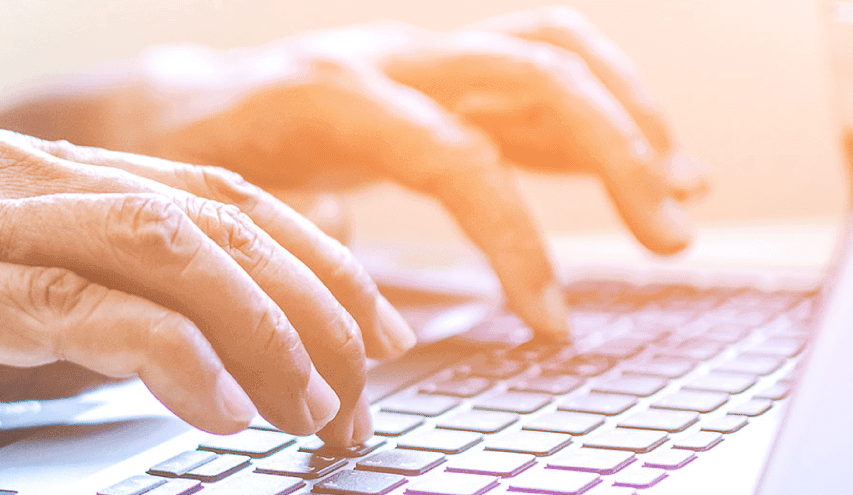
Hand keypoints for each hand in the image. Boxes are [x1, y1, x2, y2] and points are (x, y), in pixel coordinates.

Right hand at [0, 128, 409, 484]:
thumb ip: (64, 322)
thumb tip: (178, 359)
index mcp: (23, 174)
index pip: (208, 201)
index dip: (312, 260)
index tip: (376, 329)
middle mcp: (2, 176)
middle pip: (211, 217)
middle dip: (315, 301)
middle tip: (370, 383)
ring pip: (162, 251)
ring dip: (264, 332)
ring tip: (317, 408)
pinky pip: (72, 310)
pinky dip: (169, 357)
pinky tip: (219, 408)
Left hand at [101, 7, 706, 341]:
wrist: (168, 108)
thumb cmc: (190, 166)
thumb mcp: (221, 208)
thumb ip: (289, 230)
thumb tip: (348, 259)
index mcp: (333, 96)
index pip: (459, 157)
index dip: (517, 242)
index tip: (551, 320)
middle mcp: (390, 60)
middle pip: (533, 76)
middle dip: (616, 155)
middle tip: (669, 240)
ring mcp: (422, 58)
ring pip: (550, 53)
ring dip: (630, 118)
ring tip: (685, 191)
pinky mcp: (443, 75)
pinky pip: (541, 70)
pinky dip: (607, 109)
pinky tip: (658, 161)